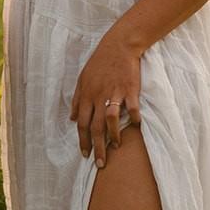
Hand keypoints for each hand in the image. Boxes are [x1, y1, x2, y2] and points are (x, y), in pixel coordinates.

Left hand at [69, 34, 141, 167]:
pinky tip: (136, 125)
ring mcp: (114, 93)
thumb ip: (77, 99)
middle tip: (101, 163)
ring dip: (114, 136)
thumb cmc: (100, 63)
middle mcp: (98, 96)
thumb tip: (73, 119)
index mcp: (86, 95)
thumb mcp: (83, 79)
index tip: (86, 155)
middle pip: (96, 127)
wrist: (118, 45)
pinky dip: (134, 117)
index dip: (84, 141)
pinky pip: (132, 107)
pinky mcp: (130, 89)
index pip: (83, 124)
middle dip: (97, 147)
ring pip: (111, 120)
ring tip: (116, 146)